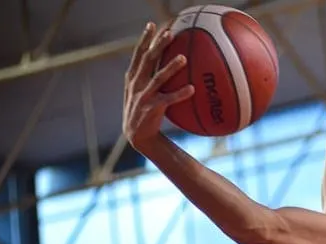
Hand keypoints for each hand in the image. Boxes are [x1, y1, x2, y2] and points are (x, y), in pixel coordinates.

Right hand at [122, 23, 193, 152]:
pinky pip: (168, 99)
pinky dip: (180, 94)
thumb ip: (149, 77)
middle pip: (147, 60)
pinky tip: (192, 89)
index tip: (152, 25)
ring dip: (170, 67)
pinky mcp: (151, 109)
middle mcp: (136, 84)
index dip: (144, 39)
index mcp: (133, 77)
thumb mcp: (141, 91)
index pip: (138, 54)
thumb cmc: (144, 111)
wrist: (138, 136)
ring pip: (157, 78)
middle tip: (169, 33)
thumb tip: (167, 62)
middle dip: (157, 45)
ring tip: (183, 58)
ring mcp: (143, 96)